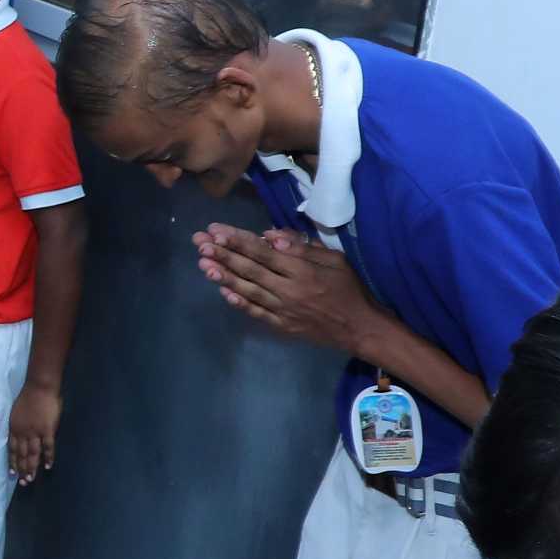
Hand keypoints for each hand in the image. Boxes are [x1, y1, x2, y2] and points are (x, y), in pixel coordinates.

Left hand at [8, 380, 62, 483]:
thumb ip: (18, 426)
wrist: (40, 388)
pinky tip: (47, 466)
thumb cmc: (29, 397)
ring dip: (32, 467)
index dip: (13, 462)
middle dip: (22, 469)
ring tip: (31, 479)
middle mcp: (23, 432)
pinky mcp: (47, 429)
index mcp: (14, 428)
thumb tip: (20, 437)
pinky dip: (48, 457)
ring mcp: (35, 432)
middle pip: (22, 454)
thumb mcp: (16, 413)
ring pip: (33, 453)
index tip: (12, 474)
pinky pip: (47, 446)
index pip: (13, 449)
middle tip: (23, 482)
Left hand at [196, 226, 374, 352]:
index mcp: (302, 271)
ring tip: (202, 264)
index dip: (237, 241)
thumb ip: (302, 248)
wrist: (361, 328)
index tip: (215, 231)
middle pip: (249, 270)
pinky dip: (239, 302)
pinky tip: (222, 291)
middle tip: (199, 243)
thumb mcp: (335, 259)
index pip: (262, 253)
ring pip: (248, 290)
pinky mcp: (282, 325)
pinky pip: (256, 312)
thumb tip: (270, 236)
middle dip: (222, 255)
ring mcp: (283, 310)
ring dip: (223, 276)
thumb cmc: (350, 288)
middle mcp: (288, 290)